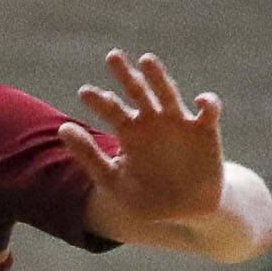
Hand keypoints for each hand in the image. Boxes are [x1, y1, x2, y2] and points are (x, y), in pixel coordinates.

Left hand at [59, 50, 223, 223]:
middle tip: (111, 57)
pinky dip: (207, 103)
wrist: (184, 213)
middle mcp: (153, 121)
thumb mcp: (112, 181)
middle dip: (126, 75)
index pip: (112, 110)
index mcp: (130, 132)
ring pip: (168, 93)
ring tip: (146, 60)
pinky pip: (208, 111)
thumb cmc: (146, 198)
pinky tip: (199, 101)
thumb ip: (88, 156)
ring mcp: (178, 123)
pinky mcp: (204, 130)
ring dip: (158, 77)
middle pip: (138, 91)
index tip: (84, 93)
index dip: (98, 101)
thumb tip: (62, 128)